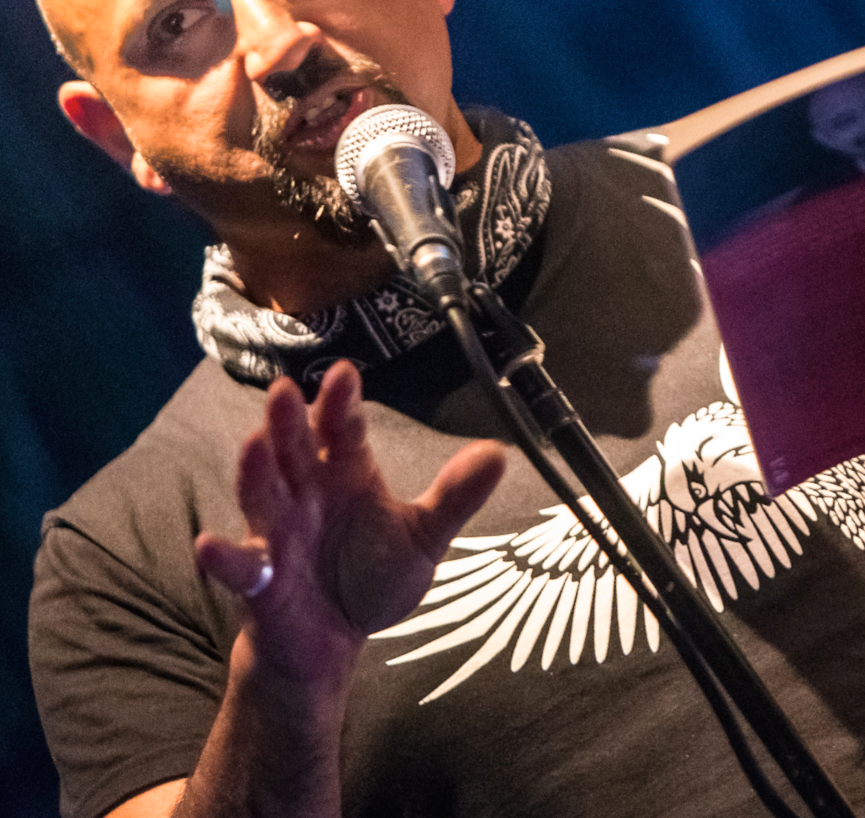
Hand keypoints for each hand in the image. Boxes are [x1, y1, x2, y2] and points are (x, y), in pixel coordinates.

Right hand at [195, 361, 505, 686]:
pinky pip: (239, 567)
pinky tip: (211, 546)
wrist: (333, 641)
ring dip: (255, 469)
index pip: (341, 430)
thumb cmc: (369, 576)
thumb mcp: (423, 536)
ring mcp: (277, 534)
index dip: (340, 403)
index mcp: (344, 474)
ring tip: (255, 442)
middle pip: (293, 450)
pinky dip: (224, 558)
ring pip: (261, 494)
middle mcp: (305, 494)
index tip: (345, 374)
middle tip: (287, 390)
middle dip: (289, 421)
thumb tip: (500, 454)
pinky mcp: (260, 581)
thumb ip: (454, 497)